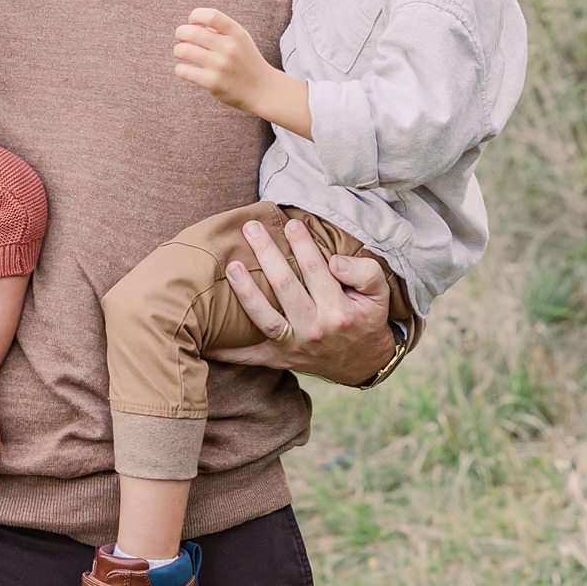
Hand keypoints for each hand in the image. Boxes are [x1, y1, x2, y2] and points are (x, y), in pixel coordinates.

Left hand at [172, 7, 273, 113]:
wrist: (263, 89)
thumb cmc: (246, 60)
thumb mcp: (240, 39)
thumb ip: (219, 28)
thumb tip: (191, 22)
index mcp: (236, 33)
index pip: (211, 15)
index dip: (196, 15)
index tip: (193, 21)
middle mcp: (229, 47)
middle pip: (192, 32)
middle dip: (180, 33)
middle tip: (181, 38)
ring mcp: (221, 66)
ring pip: (183, 50)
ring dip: (178, 50)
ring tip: (181, 52)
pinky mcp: (213, 82)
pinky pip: (184, 71)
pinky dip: (181, 68)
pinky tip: (186, 69)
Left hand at [204, 217, 397, 384]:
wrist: (363, 362)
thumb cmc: (366, 318)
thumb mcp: (380, 294)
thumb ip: (364, 272)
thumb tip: (334, 262)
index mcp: (339, 311)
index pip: (316, 270)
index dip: (303, 244)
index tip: (291, 223)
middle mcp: (315, 330)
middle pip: (286, 287)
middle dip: (267, 254)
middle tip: (251, 228)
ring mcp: (295, 347)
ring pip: (265, 318)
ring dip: (246, 292)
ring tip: (231, 266)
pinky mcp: (280, 359)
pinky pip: (250, 356)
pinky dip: (228, 350)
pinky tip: (207, 337)